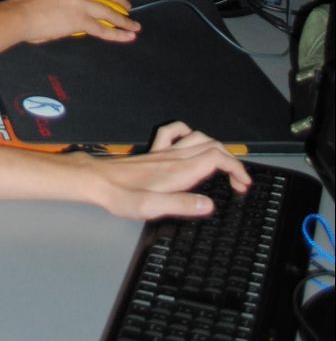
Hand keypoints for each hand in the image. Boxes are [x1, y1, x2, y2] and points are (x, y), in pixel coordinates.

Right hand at [9, 0, 138, 44]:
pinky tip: (126, 36)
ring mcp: (78, 2)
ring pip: (108, 10)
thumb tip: (67, 10)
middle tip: (126, 6)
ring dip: (124, 19)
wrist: (18, 16)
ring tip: (134, 26)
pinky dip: (117, 33)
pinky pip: (103, 28)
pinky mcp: (79, 19)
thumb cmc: (23, 6)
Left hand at [74, 121, 249, 220]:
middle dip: (232, 161)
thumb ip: (181, 205)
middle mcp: (173, 157)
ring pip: (199, 138)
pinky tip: (190, 143)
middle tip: (239, 182)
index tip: (243, 184)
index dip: (236, 169)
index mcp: (178, 170)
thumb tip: (209, 205)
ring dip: (216, 148)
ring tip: (224, 166)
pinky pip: (175, 133)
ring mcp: (164, 152)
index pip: (217, 159)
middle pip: (213, 147)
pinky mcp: (154, 152)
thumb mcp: (151, 207)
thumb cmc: (120, 195)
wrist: (96, 180)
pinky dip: (189, 134)